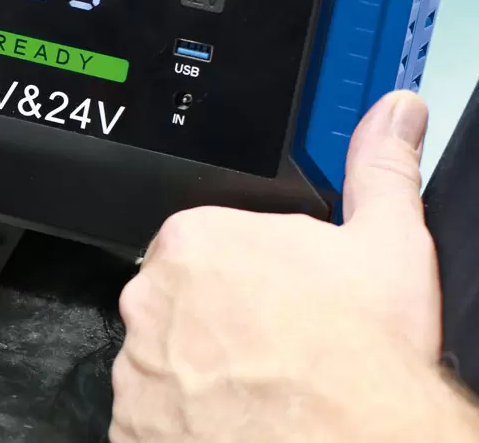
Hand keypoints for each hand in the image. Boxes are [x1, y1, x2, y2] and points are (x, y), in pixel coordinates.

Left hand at [111, 91, 443, 440]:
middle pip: (180, 304)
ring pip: (165, 363)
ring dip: (200, 374)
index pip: (207, 250)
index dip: (251, 277)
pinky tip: (234, 423)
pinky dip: (183, 422)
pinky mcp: (133, 425)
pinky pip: (152, 418)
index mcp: (195, 241)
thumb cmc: (361, 357)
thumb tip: (393, 115)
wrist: (353, 439)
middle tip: (276, 348)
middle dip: (219, 322)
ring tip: (261, 391)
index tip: (280, 300)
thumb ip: (378, 170)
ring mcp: (137, 367)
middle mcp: (150, 298)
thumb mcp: (386, 245)